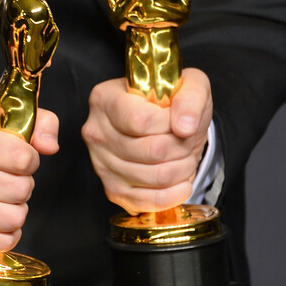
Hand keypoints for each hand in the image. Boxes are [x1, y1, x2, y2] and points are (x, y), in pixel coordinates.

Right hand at [0, 110, 58, 256]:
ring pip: (15, 218)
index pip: (25, 158)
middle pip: (22, 190)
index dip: (29, 162)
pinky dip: (5, 235)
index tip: (17, 162)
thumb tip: (50, 145)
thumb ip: (41, 124)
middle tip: (5, 185)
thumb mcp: (8, 130)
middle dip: (22, 189)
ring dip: (15, 212)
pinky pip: (3, 241)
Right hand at [82, 67, 210, 213]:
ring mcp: (100, 164)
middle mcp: (96, 132)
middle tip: (187, 142)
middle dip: (182, 148)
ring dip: (182, 170)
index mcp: (105, 99)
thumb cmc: (171, 102)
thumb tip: (184, 127)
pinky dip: (173, 195)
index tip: (180, 120)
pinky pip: (146, 202)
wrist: (162, 125)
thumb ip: (190, 97)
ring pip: (154, 177)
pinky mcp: (112, 189)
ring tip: (185, 158)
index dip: (171, 125)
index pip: (141, 121)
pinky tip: (181, 182)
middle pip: (151, 151)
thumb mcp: (188, 84)